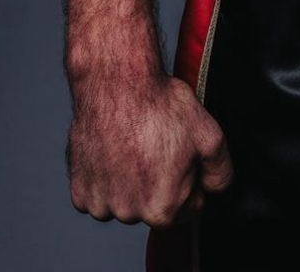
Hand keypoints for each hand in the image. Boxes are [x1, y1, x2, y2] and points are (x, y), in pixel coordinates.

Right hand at [67, 71, 233, 229]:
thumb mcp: (210, 136)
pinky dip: (105, 178)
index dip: (191, 178)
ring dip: (130, 181)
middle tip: (158, 146)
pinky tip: (114, 150)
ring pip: (126, 199)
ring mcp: (101, 203)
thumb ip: (220, 172)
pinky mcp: (79, 190)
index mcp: (164, 208)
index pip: (190, 207)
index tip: (181, 155)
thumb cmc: (160, 107)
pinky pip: (99, 193)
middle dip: (161, 181)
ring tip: (136, 145)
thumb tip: (216, 188)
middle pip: (155, 204)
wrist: (117, 84)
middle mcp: (129, 214)